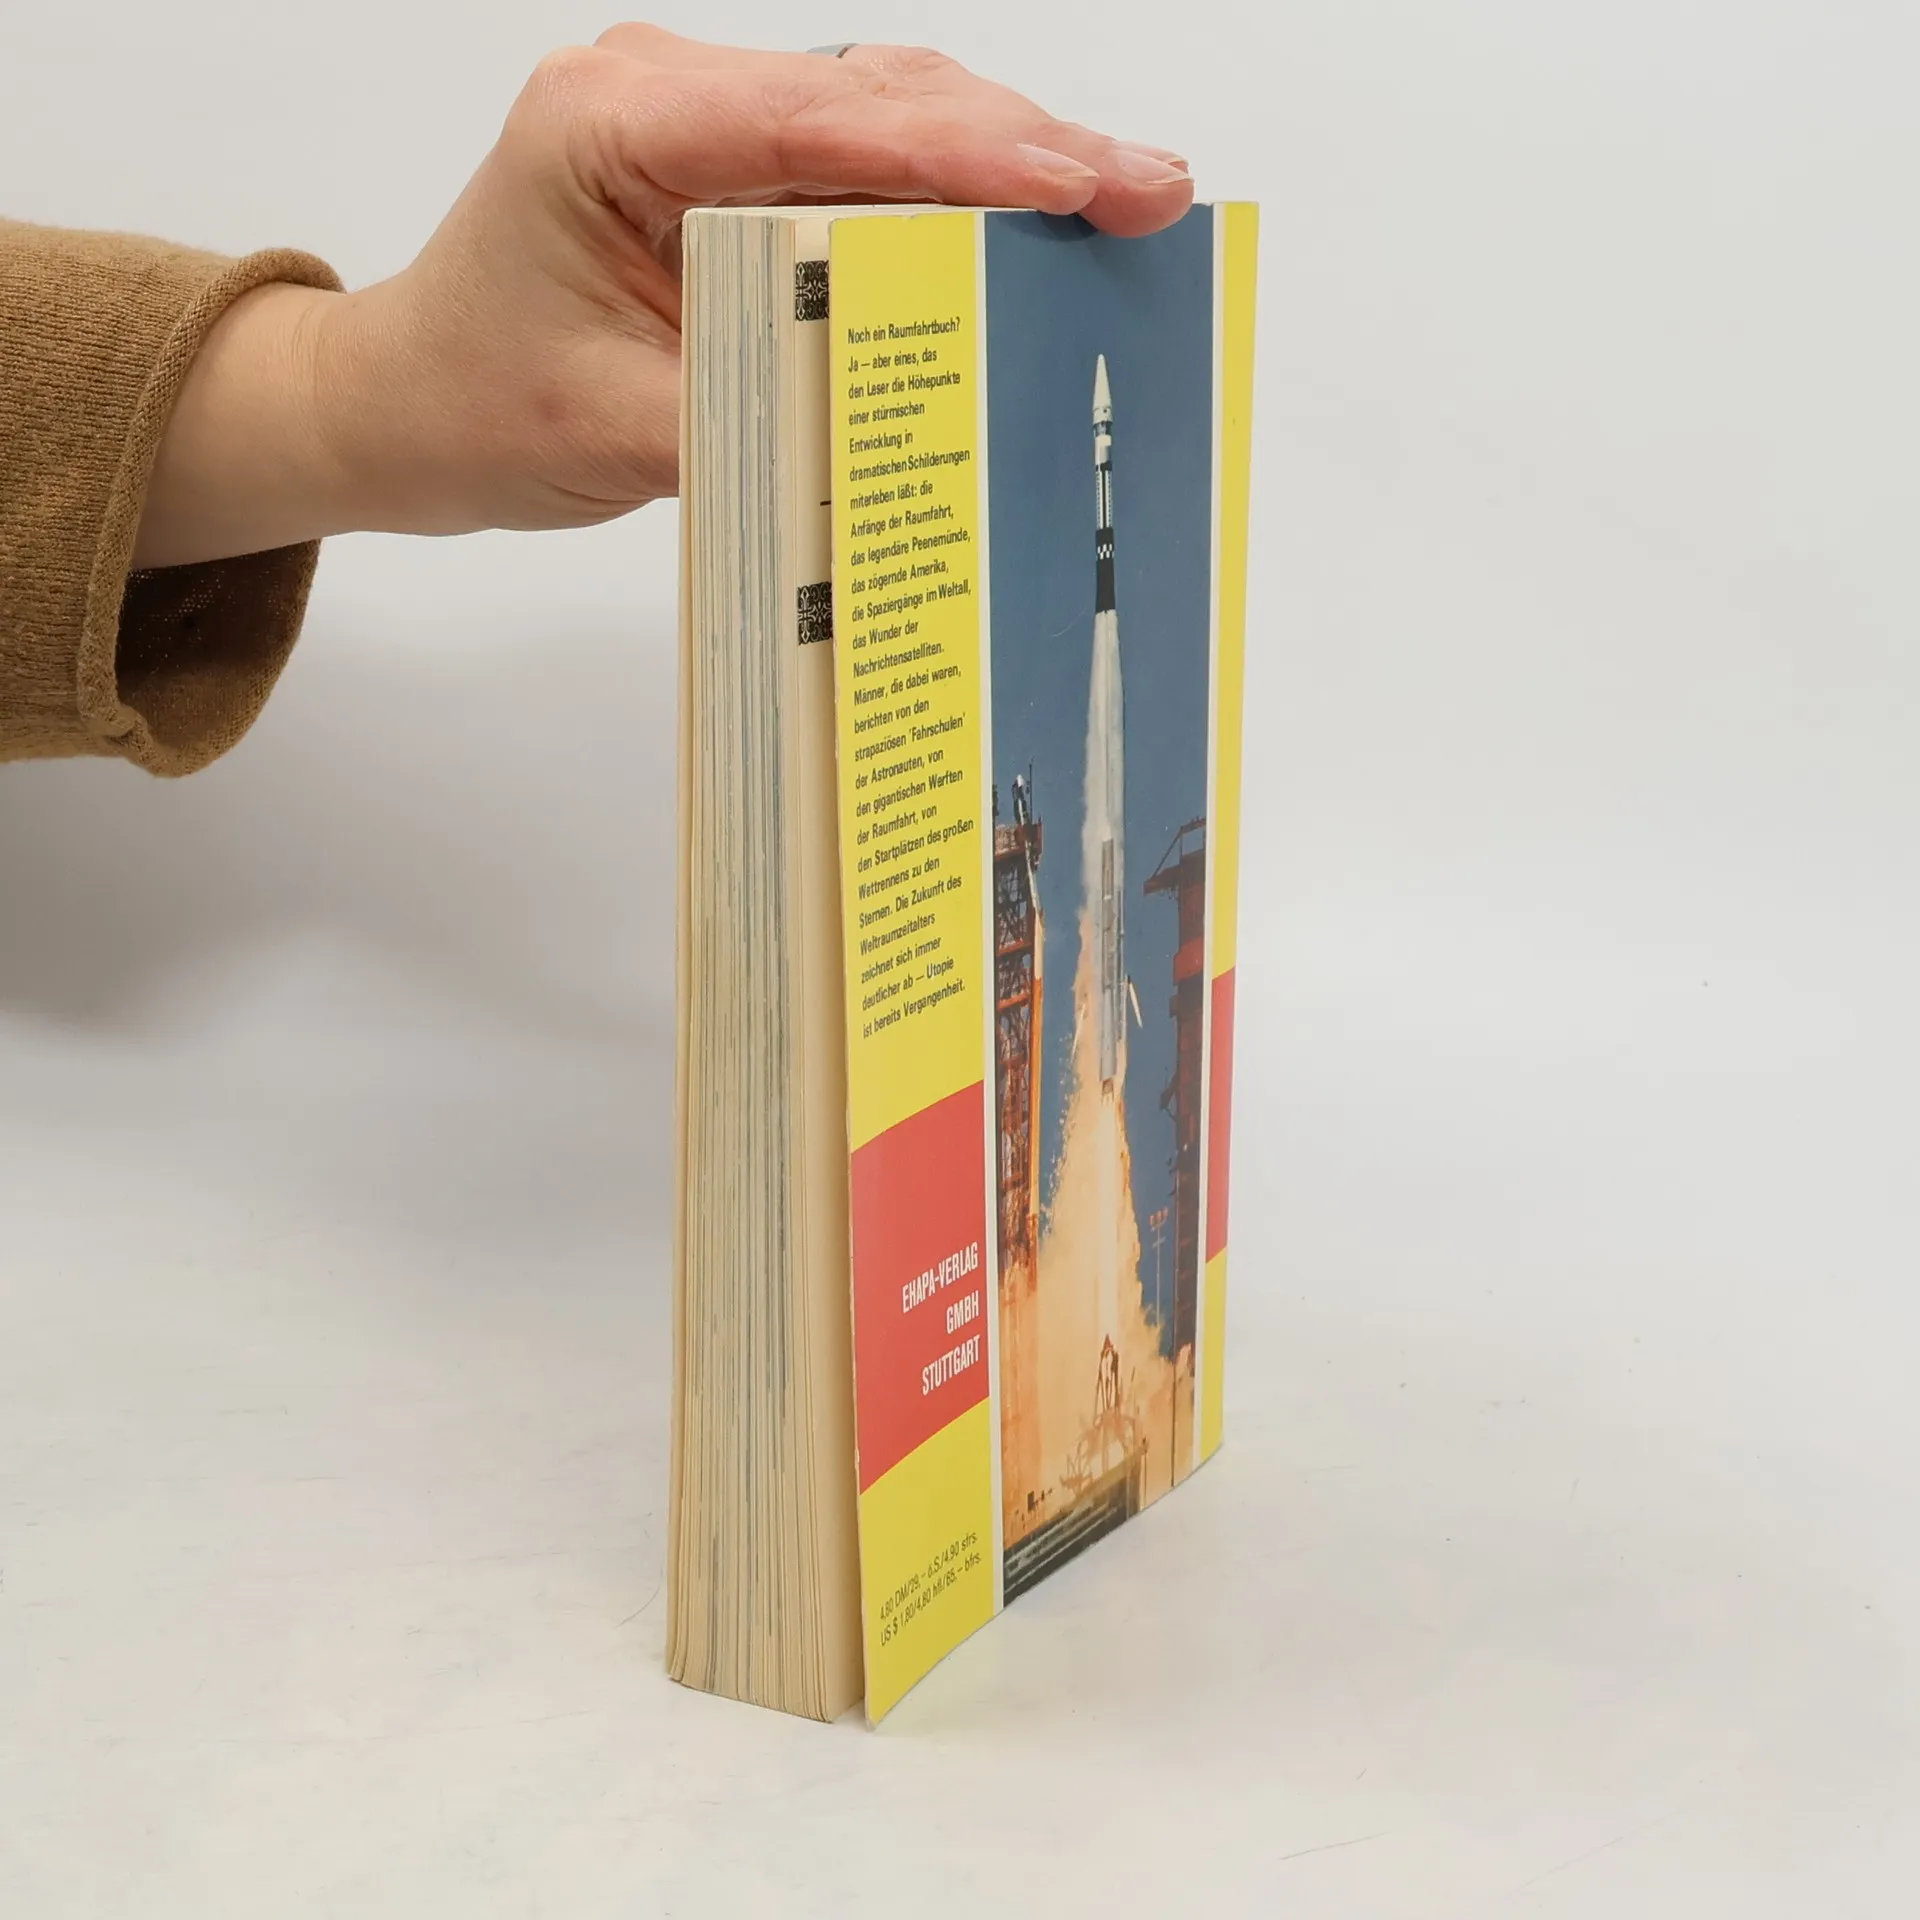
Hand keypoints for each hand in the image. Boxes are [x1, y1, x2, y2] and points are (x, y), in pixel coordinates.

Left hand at [134, 27, 1193, 568]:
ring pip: (886, 116)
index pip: (828, 122)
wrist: (408, 402)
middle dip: (1023, 145)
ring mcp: (702, 121)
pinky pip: (861, 163)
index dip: (971, 153)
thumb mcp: (615, 431)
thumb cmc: (477, 404)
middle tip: (1150, 193)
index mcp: (614, 126)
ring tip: (1120, 204)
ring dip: (1004, 161)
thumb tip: (905, 423)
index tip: (1085, 183)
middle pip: (879, 94)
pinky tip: (1034, 222)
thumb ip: (759, 417)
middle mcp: (665, 94)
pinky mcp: (731, 166)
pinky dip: (953, 196)